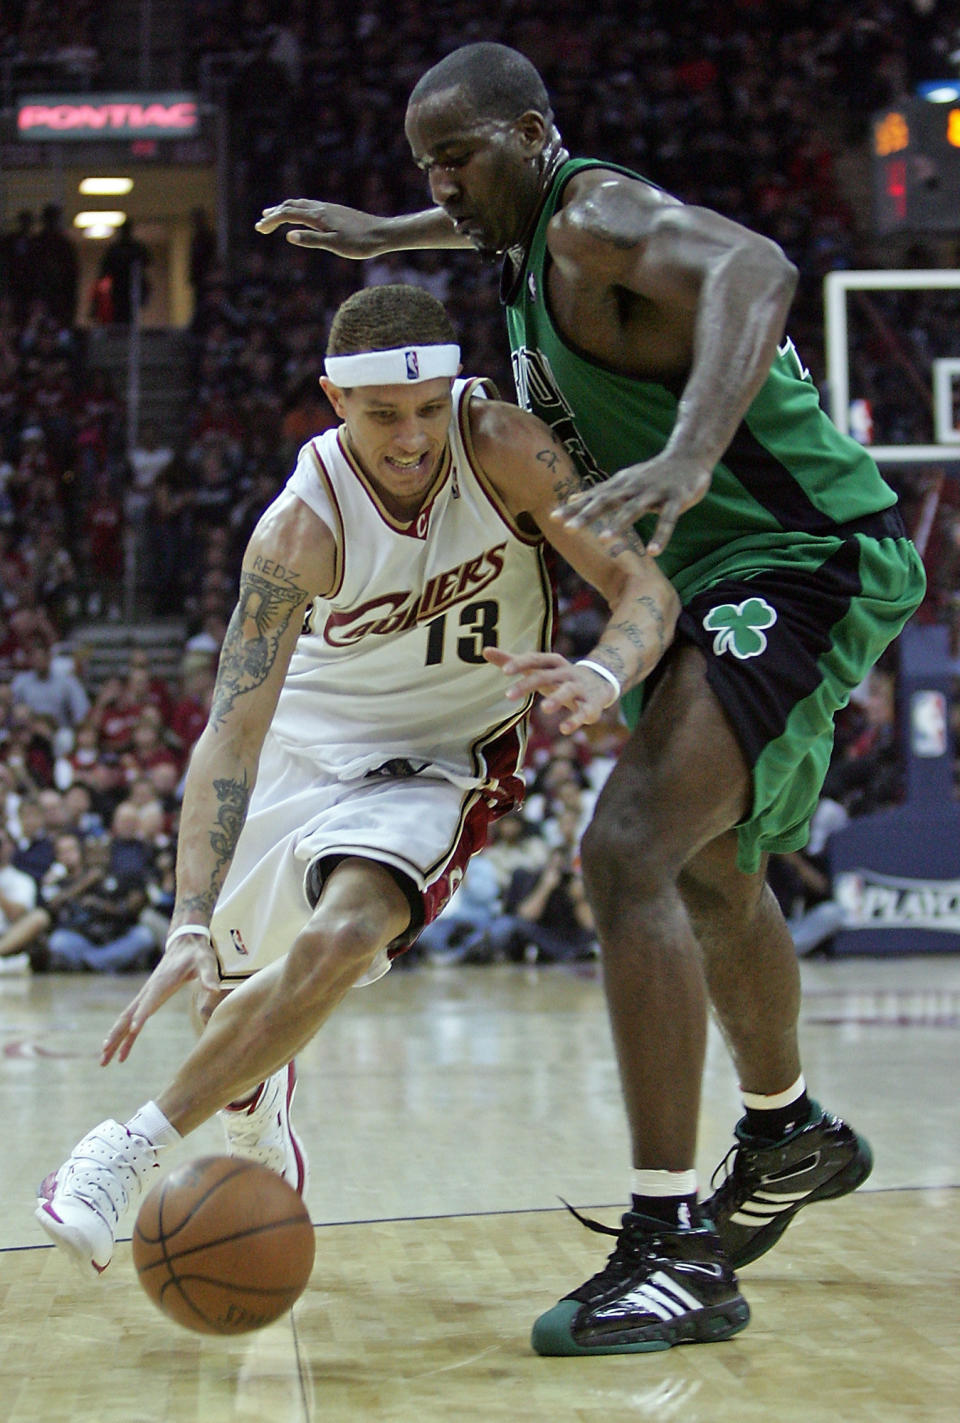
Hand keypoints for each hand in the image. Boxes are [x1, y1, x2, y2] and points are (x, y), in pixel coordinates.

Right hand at [100, 931, 219, 1066]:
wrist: (184, 943)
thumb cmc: (196, 954)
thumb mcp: (205, 961)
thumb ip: (209, 975)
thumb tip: (215, 988)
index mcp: (161, 983)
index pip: (150, 1001)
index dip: (142, 1014)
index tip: (134, 1029)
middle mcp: (148, 991)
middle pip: (128, 1016)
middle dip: (116, 1036)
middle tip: (104, 1056)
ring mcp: (145, 996)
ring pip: (125, 1020)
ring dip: (114, 1039)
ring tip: (104, 1060)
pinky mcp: (148, 1000)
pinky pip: (132, 1020)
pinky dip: (126, 1037)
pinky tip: (122, 1053)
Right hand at [255, 199, 382, 256]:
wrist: (383, 233)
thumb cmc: (360, 243)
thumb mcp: (335, 245)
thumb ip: (312, 240)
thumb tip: (289, 236)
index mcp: (318, 216)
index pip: (288, 214)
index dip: (272, 221)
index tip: (259, 229)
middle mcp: (321, 208)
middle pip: (291, 205)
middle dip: (274, 214)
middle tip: (260, 224)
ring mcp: (329, 208)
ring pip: (301, 204)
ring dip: (284, 209)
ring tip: (274, 214)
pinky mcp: (335, 211)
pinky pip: (310, 206)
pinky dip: (297, 209)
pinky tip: (300, 216)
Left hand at [484, 647, 612, 733]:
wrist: (601, 681)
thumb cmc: (559, 676)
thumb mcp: (538, 668)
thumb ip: (512, 660)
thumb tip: (484, 650)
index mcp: (553, 662)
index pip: (535, 659)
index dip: (520, 663)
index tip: (504, 670)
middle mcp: (566, 673)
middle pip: (546, 676)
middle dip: (528, 685)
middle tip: (508, 696)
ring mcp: (580, 688)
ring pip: (568, 691)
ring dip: (557, 699)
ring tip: (544, 709)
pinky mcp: (592, 704)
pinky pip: (584, 712)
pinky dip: (576, 720)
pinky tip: (564, 729)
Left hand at [555, 450, 711, 554]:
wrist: (689, 456)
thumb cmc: (652, 473)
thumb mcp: (623, 481)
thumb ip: (599, 492)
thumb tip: (571, 499)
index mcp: (620, 485)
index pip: (593, 498)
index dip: (574, 508)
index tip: (553, 518)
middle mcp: (634, 487)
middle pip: (607, 501)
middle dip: (587, 515)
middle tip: (568, 529)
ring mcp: (655, 493)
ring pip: (634, 509)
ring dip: (619, 524)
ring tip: (603, 540)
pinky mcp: (676, 499)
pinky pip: (667, 520)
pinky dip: (661, 536)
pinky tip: (654, 552)